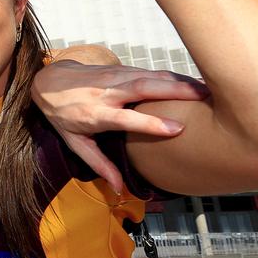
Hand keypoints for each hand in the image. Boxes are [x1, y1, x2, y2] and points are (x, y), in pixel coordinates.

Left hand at [32, 61, 209, 193]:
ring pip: (149, 75)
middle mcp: (106, 92)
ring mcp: (114, 77)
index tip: (178, 128)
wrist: (50, 82)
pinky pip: (149, 71)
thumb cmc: (63, 116)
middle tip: (204, 96)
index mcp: (96, 114)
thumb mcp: (76, 143)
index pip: (126, 118)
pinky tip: (192, 81)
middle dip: (174, 90)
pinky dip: (171, 76)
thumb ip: (99, 164)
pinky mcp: (120, 69)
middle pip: (142, 87)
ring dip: (178, 80)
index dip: (151, 123)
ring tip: (207, 88)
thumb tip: (119, 189)